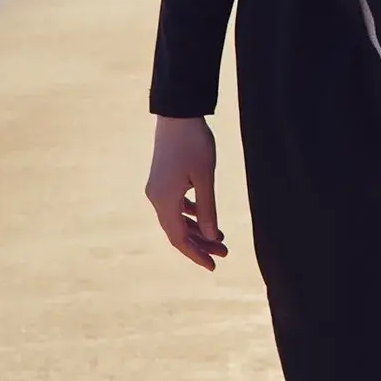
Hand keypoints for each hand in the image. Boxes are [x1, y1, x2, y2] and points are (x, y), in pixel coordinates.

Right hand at [145, 116, 227, 270]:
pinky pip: (175, 205)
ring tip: (221, 238)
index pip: (179, 239)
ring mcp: (157, 189)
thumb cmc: (194, 144)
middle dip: (201, 244)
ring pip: (177, 218)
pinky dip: (190, 214)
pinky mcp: (162, 180)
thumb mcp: (205, 178)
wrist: (177, 115)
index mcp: (164, 201)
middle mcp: (156, 198)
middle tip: (225, 253)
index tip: (213, 265)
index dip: (196, 254)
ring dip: (197, 229)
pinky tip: (205, 216)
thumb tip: (212, 237)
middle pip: (178, 231)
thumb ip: (208, 209)